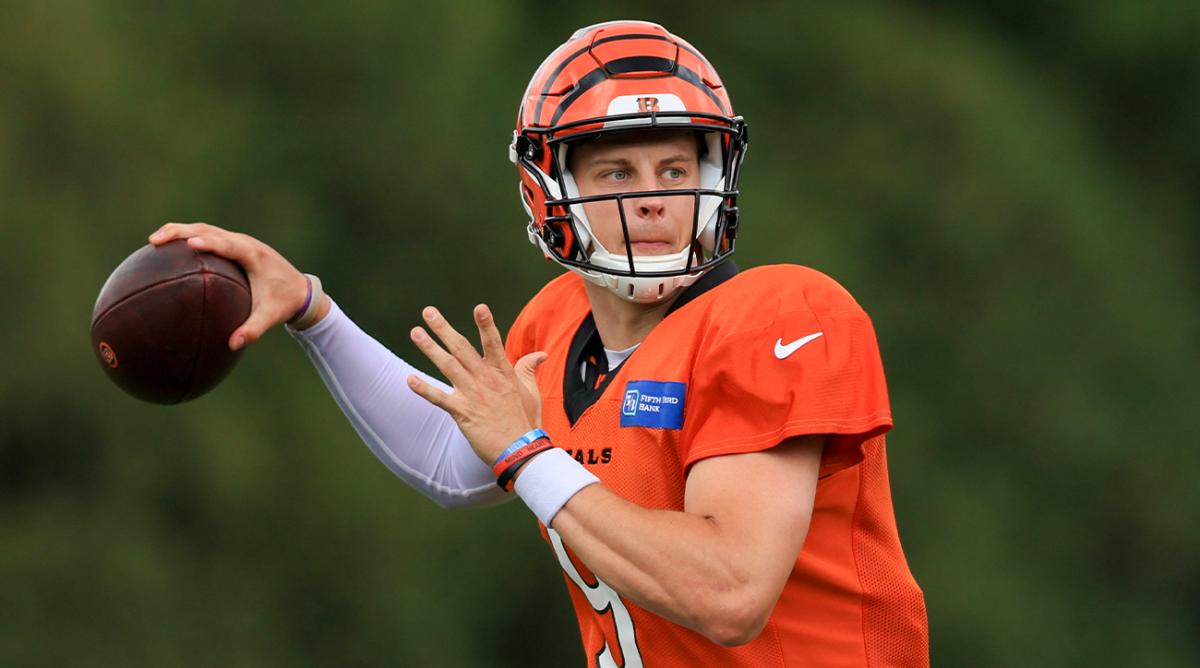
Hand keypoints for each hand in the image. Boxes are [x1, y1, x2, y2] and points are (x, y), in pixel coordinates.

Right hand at [149, 222, 317, 349]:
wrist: (299, 290)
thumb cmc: (284, 302)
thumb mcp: (271, 317)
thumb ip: (253, 330)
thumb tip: (233, 345)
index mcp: (254, 255)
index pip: (228, 245)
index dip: (210, 242)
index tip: (190, 244)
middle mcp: (244, 243)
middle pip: (208, 230)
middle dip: (181, 232)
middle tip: (155, 240)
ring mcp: (237, 241)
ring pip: (204, 229)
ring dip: (179, 231)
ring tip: (153, 241)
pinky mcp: (232, 245)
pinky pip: (206, 237)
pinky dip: (186, 238)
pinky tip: (167, 251)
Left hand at [406, 304, 547, 463]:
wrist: (520, 449)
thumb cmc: (526, 419)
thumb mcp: (531, 391)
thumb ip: (529, 368)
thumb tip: (541, 354)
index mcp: (503, 372)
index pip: (493, 343)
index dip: (486, 325)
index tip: (479, 307)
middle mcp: (486, 379)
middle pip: (462, 348)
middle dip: (444, 329)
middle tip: (429, 312)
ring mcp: (473, 395)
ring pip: (448, 366)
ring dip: (430, 349)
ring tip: (416, 333)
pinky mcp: (462, 412)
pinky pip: (439, 398)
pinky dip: (424, 389)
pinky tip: (409, 379)